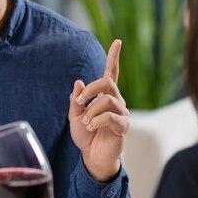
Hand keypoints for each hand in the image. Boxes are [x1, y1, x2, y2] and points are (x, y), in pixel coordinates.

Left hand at [68, 39, 128, 180]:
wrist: (92, 156)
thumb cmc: (85, 135)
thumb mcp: (74, 116)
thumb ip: (75, 100)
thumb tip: (78, 81)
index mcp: (104, 96)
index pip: (111, 72)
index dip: (114, 57)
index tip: (117, 41)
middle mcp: (116, 100)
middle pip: (107, 82)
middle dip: (89, 89)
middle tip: (78, 101)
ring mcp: (122, 112)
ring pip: (107, 99)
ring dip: (91, 110)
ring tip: (85, 122)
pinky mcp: (123, 125)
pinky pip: (110, 116)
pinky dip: (96, 120)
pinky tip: (90, 127)